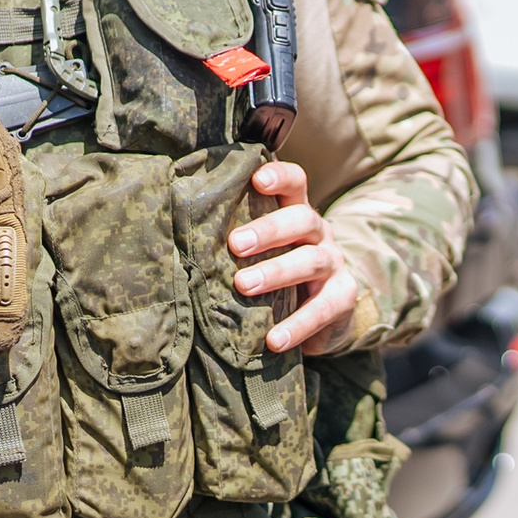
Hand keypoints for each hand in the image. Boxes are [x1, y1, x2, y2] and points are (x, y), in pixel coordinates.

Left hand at [228, 160, 358, 353]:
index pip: (295, 183)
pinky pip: (323, 309)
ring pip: (311, 260)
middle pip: (302, 219)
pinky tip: (273, 340)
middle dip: (269, 230)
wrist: (325, 312)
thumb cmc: (277, 273)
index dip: (280, 177)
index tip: (257, 179)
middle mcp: (319, 233)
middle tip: (236, 244)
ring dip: (277, 272)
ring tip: (244, 285)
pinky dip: (297, 325)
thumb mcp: (262, 251)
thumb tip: (175, 239)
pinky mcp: (342, 298)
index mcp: (297, 213)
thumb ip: (236, 241)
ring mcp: (334, 264)